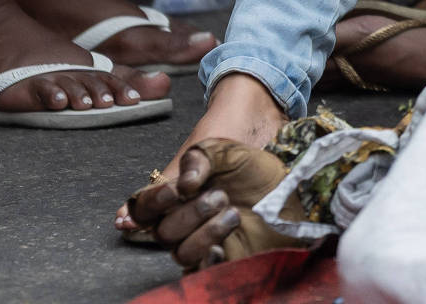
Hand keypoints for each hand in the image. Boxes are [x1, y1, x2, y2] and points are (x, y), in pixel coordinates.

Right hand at [124, 146, 241, 271]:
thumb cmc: (248, 169)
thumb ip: (199, 159)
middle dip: (191, 213)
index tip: (176, 191)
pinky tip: (222, 248)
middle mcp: (181, 224)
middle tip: (220, 196)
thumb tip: (184, 184)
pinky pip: (200, 273)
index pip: (143, 208)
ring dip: (206, 234)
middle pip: (163, 233)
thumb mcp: (223, 152)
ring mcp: (198, 244)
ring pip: (181, 254)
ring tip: (233, 214)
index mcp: (174, 199)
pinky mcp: (217, 262)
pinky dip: (208, 262)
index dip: (153, 202)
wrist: (281, 189)